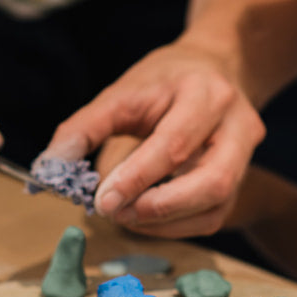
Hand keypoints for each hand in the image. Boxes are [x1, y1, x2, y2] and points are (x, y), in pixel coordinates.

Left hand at [44, 41, 265, 238]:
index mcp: (206, 93)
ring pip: (216, 204)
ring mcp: (245, 156)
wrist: (214, 69)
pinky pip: (212, 217)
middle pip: (212, 180)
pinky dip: (174, 226)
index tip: (102, 200)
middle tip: (116, 213)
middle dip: (159, 206)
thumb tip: (50, 168)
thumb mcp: (122, 93)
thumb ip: (84, 128)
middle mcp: (237, 124)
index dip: (137, 177)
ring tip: (125, 217)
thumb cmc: (163, 83)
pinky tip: (144, 218)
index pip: (174, 144)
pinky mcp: (240, 181)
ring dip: (165, 221)